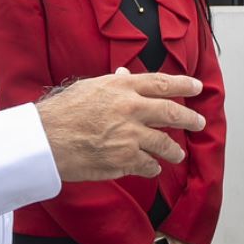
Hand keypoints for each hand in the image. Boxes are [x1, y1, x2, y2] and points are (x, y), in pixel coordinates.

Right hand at [37, 68, 204, 183]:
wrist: (44, 140)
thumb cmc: (61, 112)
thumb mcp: (89, 87)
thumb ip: (114, 83)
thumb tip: (127, 75)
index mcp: (123, 87)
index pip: (162, 83)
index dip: (184, 85)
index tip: (197, 87)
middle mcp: (131, 109)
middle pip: (172, 113)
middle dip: (190, 119)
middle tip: (199, 122)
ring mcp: (130, 136)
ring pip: (164, 144)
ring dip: (173, 151)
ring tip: (177, 154)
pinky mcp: (124, 160)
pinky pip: (148, 165)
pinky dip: (151, 168)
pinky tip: (152, 168)